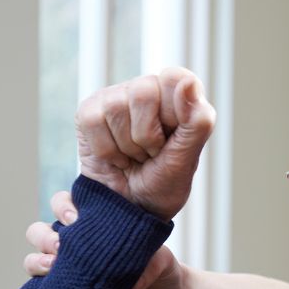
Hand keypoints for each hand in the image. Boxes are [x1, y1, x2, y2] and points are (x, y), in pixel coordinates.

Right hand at [24, 191, 186, 288]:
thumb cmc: (160, 268)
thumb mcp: (163, 259)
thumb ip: (151, 263)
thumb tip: (133, 282)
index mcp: (96, 225)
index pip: (67, 204)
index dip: (64, 206)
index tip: (76, 218)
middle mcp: (77, 243)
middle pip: (41, 230)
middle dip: (45, 235)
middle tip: (62, 244)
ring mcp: (70, 268)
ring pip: (35, 256)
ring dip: (38, 259)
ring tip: (55, 265)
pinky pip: (40, 285)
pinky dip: (39, 282)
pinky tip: (52, 284)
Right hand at [75, 68, 214, 219]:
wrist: (130, 210)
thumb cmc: (164, 184)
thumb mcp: (188, 159)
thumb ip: (197, 121)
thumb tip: (188, 82)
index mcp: (180, 96)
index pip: (176, 78)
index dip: (173, 112)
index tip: (172, 138)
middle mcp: (149, 90)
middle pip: (144, 93)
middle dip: (147, 136)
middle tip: (151, 153)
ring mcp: (117, 98)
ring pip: (116, 107)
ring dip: (127, 146)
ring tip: (134, 156)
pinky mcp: (90, 111)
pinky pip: (93, 120)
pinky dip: (106, 149)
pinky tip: (115, 157)